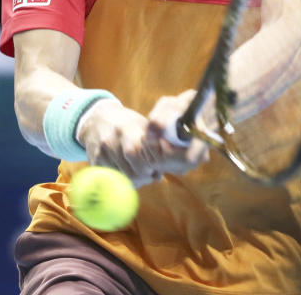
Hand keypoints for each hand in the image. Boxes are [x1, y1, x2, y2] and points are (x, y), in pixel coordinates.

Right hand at [76, 93, 208, 186]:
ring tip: (142, 172)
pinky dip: (125, 181)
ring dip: (140, 180)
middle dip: (151, 174)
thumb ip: (172, 142)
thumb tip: (205, 159)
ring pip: (128, 178)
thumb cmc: (129, 125)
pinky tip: (129, 173)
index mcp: (132, 128)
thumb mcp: (148, 127)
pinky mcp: (95, 162)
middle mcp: (117, 138)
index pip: (152, 152)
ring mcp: (104, 151)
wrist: (96, 119)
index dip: (164, 164)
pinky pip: (114, 181)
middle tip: (155, 172)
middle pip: (140, 170)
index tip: (169, 166)